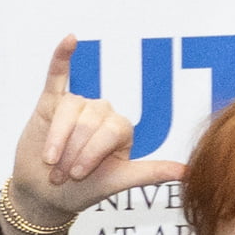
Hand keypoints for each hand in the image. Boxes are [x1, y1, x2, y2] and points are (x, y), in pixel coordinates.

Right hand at [2, 36, 187, 234]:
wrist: (46, 195)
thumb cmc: (83, 191)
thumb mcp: (117, 183)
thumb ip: (149, 173)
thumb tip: (188, 172)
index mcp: (121, 129)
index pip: (109, 130)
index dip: (91, 153)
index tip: (76, 176)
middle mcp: (102, 112)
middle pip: (88, 122)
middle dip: (73, 152)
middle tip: (61, 174)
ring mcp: (77, 106)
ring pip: (69, 110)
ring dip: (57, 139)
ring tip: (50, 160)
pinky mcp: (51, 102)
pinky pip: (57, 75)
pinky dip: (62, 56)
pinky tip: (69, 39)